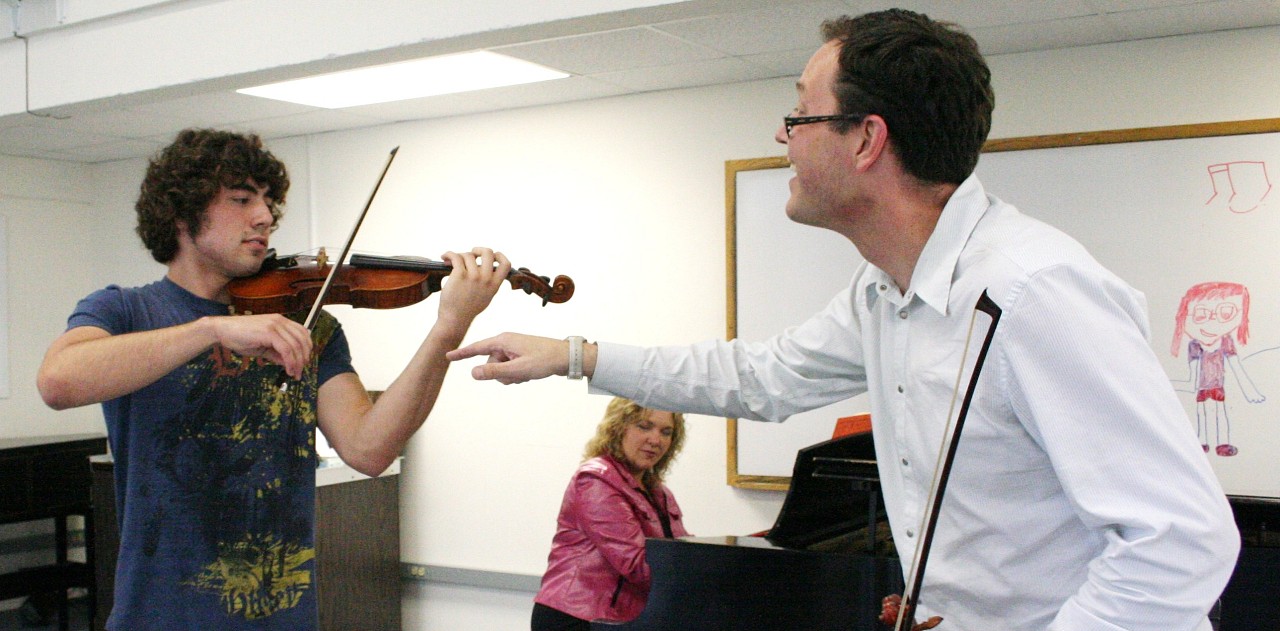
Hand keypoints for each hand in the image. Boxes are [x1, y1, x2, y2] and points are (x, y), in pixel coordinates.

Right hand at [207, 313, 311, 378]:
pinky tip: (288, 370)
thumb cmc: (241, 337)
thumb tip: (290, 364)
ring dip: (297, 363)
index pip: (303, 333)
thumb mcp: (263, 347)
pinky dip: (290, 361)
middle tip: (300, 371)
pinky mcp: (268, 332)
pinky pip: (286, 349)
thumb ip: (277, 354)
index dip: (307, 348)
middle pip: (302, 340)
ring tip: (294, 374)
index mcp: (281, 321)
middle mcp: (280, 321)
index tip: (304, 362)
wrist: (222, 330)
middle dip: (304, 358)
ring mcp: (275, 325)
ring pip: (295, 346)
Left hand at [437, 247, 510, 325]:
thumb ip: (489, 283)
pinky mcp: (460, 275)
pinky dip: (449, 254)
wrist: (455, 319)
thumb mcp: (486, 296)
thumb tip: (484, 266)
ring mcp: (473, 276)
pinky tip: (445, 257)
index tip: (491, 256)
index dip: (499, 255)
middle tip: (470, 254)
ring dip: (459, 256)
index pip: (506, 264)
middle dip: (478, 250)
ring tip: (451, 262)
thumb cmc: (468, 309)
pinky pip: (456, 257)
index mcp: (494, 284)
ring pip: (468, 255)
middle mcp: (486, 279)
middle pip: (488, 252)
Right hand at [446, 332, 568, 383]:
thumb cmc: (544, 360)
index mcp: (503, 341)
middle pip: (490, 363)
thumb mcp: (518, 369)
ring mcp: (513, 349)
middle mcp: (506, 342)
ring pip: (500, 369)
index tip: (447, 356)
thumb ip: (494, 372)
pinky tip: (529, 373)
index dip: (461, 354)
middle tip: (521, 373)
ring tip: (527, 373)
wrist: (566, 357)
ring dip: (511, 376)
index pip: (476, 348)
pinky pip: (509, 369)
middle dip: (501, 373)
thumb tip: (473, 373)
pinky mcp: (519, 355)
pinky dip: (517, 375)